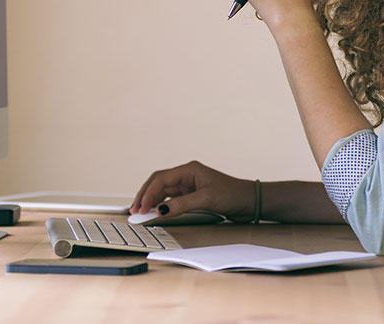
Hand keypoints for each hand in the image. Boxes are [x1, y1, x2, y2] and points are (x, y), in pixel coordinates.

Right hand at [130, 161, 254, 221]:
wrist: (249, 201)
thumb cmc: (232, 194)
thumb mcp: (206, 199)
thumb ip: (182, 205)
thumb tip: (160, 210)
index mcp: (189, 170)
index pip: (161, 178)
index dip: (148, 193)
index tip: (140, 207)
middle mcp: (186, 175)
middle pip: (159, 182)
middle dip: (145, 195)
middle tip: (134, 209)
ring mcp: (188, 185)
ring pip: (163, 191)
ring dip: (151, 200)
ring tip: (140, 212)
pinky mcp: (191, 195)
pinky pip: (170, 199)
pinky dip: (161, 205)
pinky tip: (155, 212)